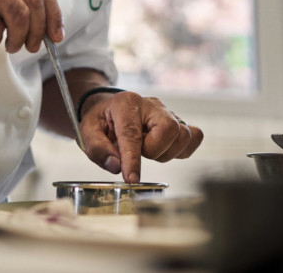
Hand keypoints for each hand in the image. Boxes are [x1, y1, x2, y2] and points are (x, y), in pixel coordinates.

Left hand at [79, 91, 203, 182]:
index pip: (132, 133)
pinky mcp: (178, 121)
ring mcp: (168, 112)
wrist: (110, 109)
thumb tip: (116, 166)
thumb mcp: (87, 132)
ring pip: (184, 135)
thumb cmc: (101, 121)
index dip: (133, 159)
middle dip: (155, 150)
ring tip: (149, 151)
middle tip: (141, 153)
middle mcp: (151, 105)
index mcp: (126, 103)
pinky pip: (195, 136)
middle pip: (169, 128)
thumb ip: (98, 149)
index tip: (131, 179)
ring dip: (167, 153)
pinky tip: (165, 150)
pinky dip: (182, 150)